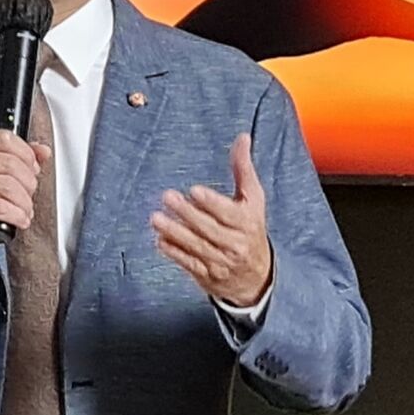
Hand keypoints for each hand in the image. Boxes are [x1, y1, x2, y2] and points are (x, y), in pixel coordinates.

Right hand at [0, 130, 53, 283]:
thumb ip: (19, 158)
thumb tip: (43, 151)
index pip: (5, 138)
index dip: (26, 154)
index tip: (33, 169)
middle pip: (10, 163)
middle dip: (28, 183)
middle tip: (29, 195)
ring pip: (8, 185)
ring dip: (24, 202)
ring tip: (25, 211)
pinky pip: (1, 207)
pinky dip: (17, 215)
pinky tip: (20, 220)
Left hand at [150, 133, 272, 306]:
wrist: (258, 277)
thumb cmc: (251, 228)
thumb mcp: (253, 199)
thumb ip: (243, 169)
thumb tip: (242, 137)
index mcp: (248, 222)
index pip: (228, 212)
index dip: (211, 202)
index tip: (194, 191)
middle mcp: (235, 243)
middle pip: (209, 228)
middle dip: (187, 213)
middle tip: (167, 197)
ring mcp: (221, 261)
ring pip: (196, 246)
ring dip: (175, 232)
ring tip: (156, 218)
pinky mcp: (207, 275)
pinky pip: (189, 263)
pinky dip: (174, 252)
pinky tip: (160, 240)